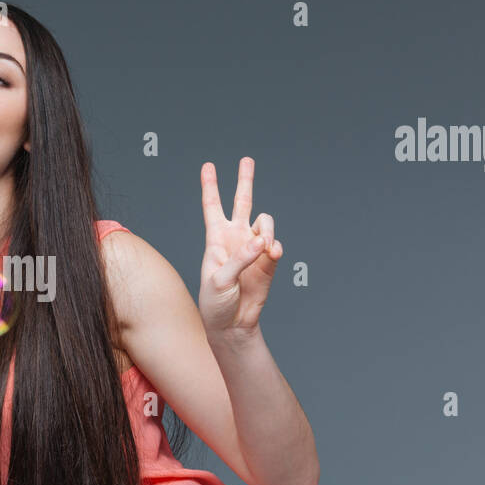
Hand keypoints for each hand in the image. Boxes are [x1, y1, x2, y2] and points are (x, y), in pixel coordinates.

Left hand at [198, 157, 283, 338]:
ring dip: (266, 229)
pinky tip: (271, 252)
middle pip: (241, 203)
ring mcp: (253, 249)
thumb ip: (239, 258)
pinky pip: (275, 244)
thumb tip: (260, 241)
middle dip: (244, 181)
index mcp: (215, 239)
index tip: (208, 166)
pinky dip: (275, 246)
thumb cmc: (215, 303)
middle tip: (247, 160)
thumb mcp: (219, 280)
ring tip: (264, 245)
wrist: (232, 324)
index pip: (212, 207)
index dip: (210, 186)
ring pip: (264, 222)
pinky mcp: (268, 261)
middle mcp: (234, 239)